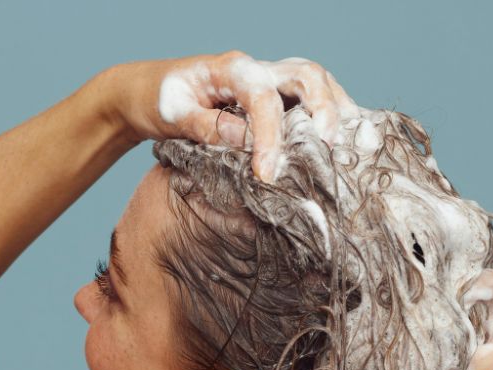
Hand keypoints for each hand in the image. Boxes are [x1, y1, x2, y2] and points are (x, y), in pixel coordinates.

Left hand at [102, 51, 358, 182]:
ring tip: (346, 146)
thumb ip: (208, 126)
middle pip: (306, 75)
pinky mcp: (270, 97)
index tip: (267, 176)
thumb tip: (245, 142)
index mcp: (230, 70)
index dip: (270, 138)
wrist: (146, 92)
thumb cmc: (157, 100)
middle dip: (323, 109)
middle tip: (327, 148)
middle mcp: (255, 70)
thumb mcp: (172, 114)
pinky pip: (306, 100)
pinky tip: (337, 143)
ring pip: (314, 83)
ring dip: (334, 110)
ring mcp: (266, 80)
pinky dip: (326, 116)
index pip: (262, 99)